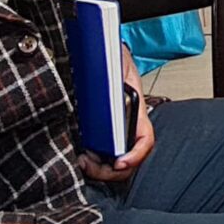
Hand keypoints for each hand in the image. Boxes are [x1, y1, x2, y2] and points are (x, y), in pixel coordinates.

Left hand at [80, 45, 155, 182]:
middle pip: (127, 160)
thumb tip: (109, 91)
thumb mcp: (117, 65)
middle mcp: (127, 126)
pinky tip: (78, 155)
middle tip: (88, 164)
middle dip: (108, 169)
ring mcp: (114, 133)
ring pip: (112, 162)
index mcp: (136, 112)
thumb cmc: (111, 58)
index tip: (120, 162)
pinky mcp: (98, 135)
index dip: (135, 155)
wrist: (100, 53)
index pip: (145, 140)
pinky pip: (99, 156)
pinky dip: (90, 162)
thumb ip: (115, 77)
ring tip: (81, 160)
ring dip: (97, 168)